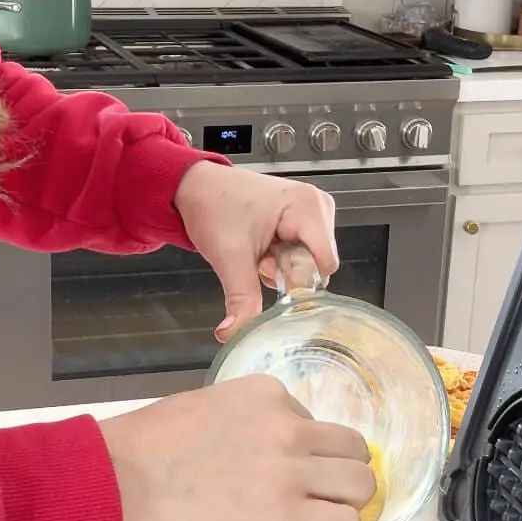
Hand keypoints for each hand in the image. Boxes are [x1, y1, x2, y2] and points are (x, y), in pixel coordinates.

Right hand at [99, 377, 374, 520]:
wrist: (116, 482)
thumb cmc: (141, 450)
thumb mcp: (205, 412)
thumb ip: (246, 426)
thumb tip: (263, 457)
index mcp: (266, 394)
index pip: (314, 423)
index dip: (304, 454)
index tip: (282, 473)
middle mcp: (288, 426)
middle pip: (353, 450)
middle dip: (338, 476)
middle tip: (315, 498)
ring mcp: (292, 471)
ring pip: (362, 485)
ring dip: (344, 505)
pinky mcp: (286, 517)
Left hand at [173, 161, 336, 341]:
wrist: (197, 187)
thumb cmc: (214, 205)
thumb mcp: (229, 257)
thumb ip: (241, 299)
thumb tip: (234, 333)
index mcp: (307, 206)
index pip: (325, 264)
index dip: (299, 279)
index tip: (269, 273)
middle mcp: (318, 205)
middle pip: (319, 265)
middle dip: (287, 272)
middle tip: (258, 257)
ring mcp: (313, 211)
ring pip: (310, 263)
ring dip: (282, 267)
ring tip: (259, 249)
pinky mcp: (305, 219)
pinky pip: (304, 255)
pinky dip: (281, 259)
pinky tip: (265, 247)